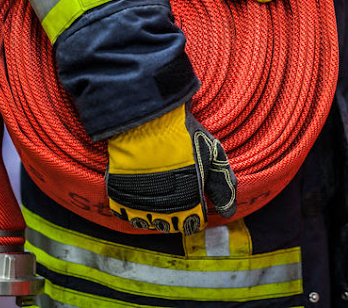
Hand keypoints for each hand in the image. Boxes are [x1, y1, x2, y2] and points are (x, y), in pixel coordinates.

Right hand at [106, 105, 236, 234]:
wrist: (149, 120)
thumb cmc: (184, 135)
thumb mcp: (213, 155)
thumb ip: (224, 186)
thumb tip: (228, 213)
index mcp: (189, 203)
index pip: (193, 224)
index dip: (196, 214)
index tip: (194, 202)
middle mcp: (164, 210)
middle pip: (170, 226)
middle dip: (176, 214)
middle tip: (175, 194)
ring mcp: (139, 204)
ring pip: (147, 222)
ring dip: (153, 213)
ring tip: (157, 194)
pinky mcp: (118, 195)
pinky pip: (124, 213)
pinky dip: (131, 208)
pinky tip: (139, 194)